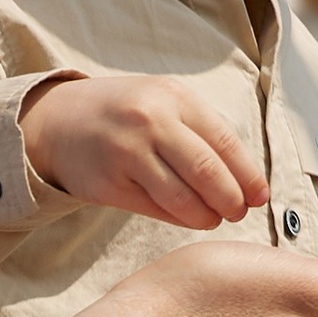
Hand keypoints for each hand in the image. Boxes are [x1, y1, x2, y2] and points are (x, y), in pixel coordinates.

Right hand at [21, 71, 269, 229]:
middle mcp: (151, 122)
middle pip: (208, 172)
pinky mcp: (109, 184)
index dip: (248, 175)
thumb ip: (202, 130)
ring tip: (215, 219)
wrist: (56, 121)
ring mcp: (127, 153)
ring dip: (207, 215)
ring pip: (183, 197)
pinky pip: (156, 209)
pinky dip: (180, 219)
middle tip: (240, 212)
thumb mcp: (163, 102)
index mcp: (173, 97)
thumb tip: (247, 177)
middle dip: (232, 200)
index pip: (225, 142)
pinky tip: (190, 218)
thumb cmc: (123, 114)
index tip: (260, 196)